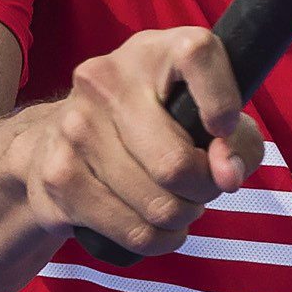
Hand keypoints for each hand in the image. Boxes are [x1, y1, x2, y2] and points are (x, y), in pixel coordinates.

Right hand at [17, 27, 263, 258]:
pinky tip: (154, 225)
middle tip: (199, 187)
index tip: (223, 128)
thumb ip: (238, 143)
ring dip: (180, 217)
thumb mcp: (203, 120)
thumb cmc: (151, 129)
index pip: (197, 54)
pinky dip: (157, 239)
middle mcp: (106, 81)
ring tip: (174, 203)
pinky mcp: (59, 177)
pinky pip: (134, 231)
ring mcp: (76, 129)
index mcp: (151, 52)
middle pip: (176, 163)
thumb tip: (227, 175)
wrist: (54, 142)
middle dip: (202, 190)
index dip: (221, 99)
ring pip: (158, 206)